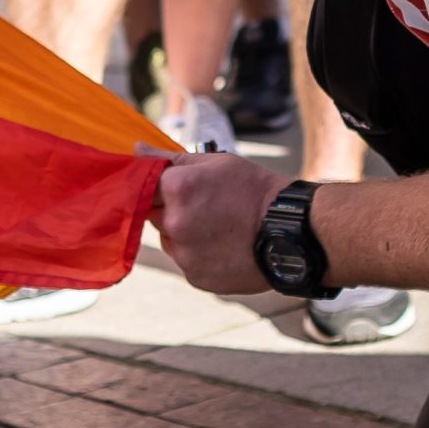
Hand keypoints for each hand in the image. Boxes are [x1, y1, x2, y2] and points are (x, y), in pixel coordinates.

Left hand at [148, 151, 286, 297]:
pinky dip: (200, 256)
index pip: (143, 186)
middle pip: (154, 215)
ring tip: (219, 228)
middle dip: (171, 210)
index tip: (173, 188)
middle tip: (205, 206)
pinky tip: (225, 246)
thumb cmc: (255, 190)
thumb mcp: (216, 163)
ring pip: (170, 241)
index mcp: (177, 189)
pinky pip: (187, 263)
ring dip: (183, 234)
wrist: (291, 232)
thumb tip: (136, 150)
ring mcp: (185, 254)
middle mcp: (175, 223)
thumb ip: (170, 158)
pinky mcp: (196, 277)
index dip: (159, 187)